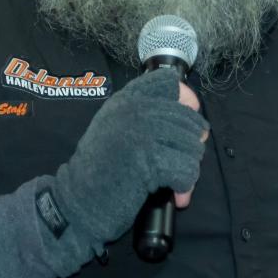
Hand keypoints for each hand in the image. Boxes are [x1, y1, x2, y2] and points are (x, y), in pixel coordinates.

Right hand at [50, 69, 209, 245]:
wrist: (80, 196)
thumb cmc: (102, 166)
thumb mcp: (117, 126)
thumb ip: (147, 117)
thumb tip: (197, 126)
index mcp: (126, 99)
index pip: (167, 82)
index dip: (185, 99)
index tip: (186, 120)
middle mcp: (134, 109)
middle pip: (188, 119)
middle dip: (192, 145)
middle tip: (181, 163)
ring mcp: (141, 132)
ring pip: (192, 146)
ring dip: (190, 168)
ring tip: (174, 181)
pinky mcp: (149, 159)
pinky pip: (187, 170)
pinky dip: (185, 185)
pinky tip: (175, 193)